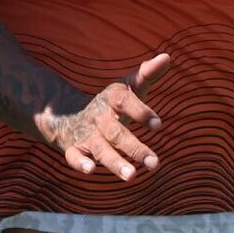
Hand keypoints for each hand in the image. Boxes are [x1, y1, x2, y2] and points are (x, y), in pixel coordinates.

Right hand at [35, 53, 169, 179]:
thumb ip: (147, 74)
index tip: (158, 125)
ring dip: (115, 162)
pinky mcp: (74, 148)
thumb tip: (167, 57)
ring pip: (100, 148)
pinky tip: (90, 170)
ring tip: (132, 176)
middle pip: (116, 132)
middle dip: (135, 148)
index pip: (124, 101)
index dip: (140, 111)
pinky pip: (73, 156)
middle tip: (155, 163)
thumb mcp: (126, 88)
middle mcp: (99, 117)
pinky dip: (80, 163)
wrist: (66, 114)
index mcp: (111, 99)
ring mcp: (86, 133)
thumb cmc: (108, 105)